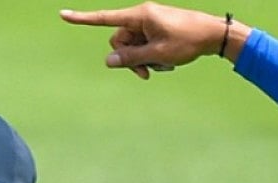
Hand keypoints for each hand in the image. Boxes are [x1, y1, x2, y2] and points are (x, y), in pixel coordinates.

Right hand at [60, 3, 242, 78]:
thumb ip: (132, 59)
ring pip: (132, 46)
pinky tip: (166, 63)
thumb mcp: (158, 54)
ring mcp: (150, 23)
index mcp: (139, 16)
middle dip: (129, 58)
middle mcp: (142, 16)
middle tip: (146, 73)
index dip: (82, 19)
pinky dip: (151, 56)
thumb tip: (109, 60)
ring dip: (142, 60)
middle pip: (120, 40)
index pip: (105, 18)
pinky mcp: (157, 29)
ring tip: (162, 68)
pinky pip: (144, 45)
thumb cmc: (188, 41)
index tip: (63, 14)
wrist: (213, 34)